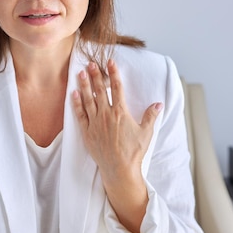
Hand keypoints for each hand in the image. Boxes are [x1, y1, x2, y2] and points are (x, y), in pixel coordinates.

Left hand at [72, 59, 161, 179]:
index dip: (113, 73)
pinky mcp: (87, 132)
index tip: (110, 62)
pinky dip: (76, 103)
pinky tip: (74, 94)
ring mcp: (95, 123)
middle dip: (95, 75)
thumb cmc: (134, 152)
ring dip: (84, 85)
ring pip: (88, 99)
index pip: (117, 88)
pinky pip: (80, 115)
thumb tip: (158, 103)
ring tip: (80, 73)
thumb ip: (151, 116)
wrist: (119, 169)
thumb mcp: (146, 133)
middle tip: (91, 63)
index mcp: (121, 113)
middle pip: (100, 90)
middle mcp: (106, 115)